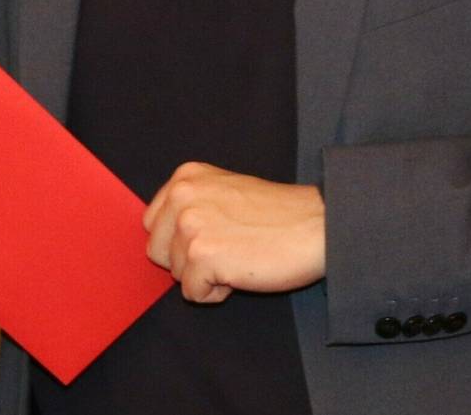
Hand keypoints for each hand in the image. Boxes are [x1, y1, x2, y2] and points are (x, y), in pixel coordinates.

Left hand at [141, 161, 326, 302]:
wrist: (317, 226)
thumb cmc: (277, 215)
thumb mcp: (224, 191)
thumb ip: (193, 205)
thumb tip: (164, 237)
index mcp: (186, 177)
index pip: (154, 224)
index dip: (181, 241)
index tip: (214, 236)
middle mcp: (182, 196)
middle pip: (158, 251)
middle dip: (188, 261)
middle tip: (229, 248)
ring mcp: (190, 225)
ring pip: (176, 274)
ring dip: (206, 275)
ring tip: (239, 256)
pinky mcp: (202, 255)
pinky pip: (192, 293)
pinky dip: (217, 292)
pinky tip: (242, 271)